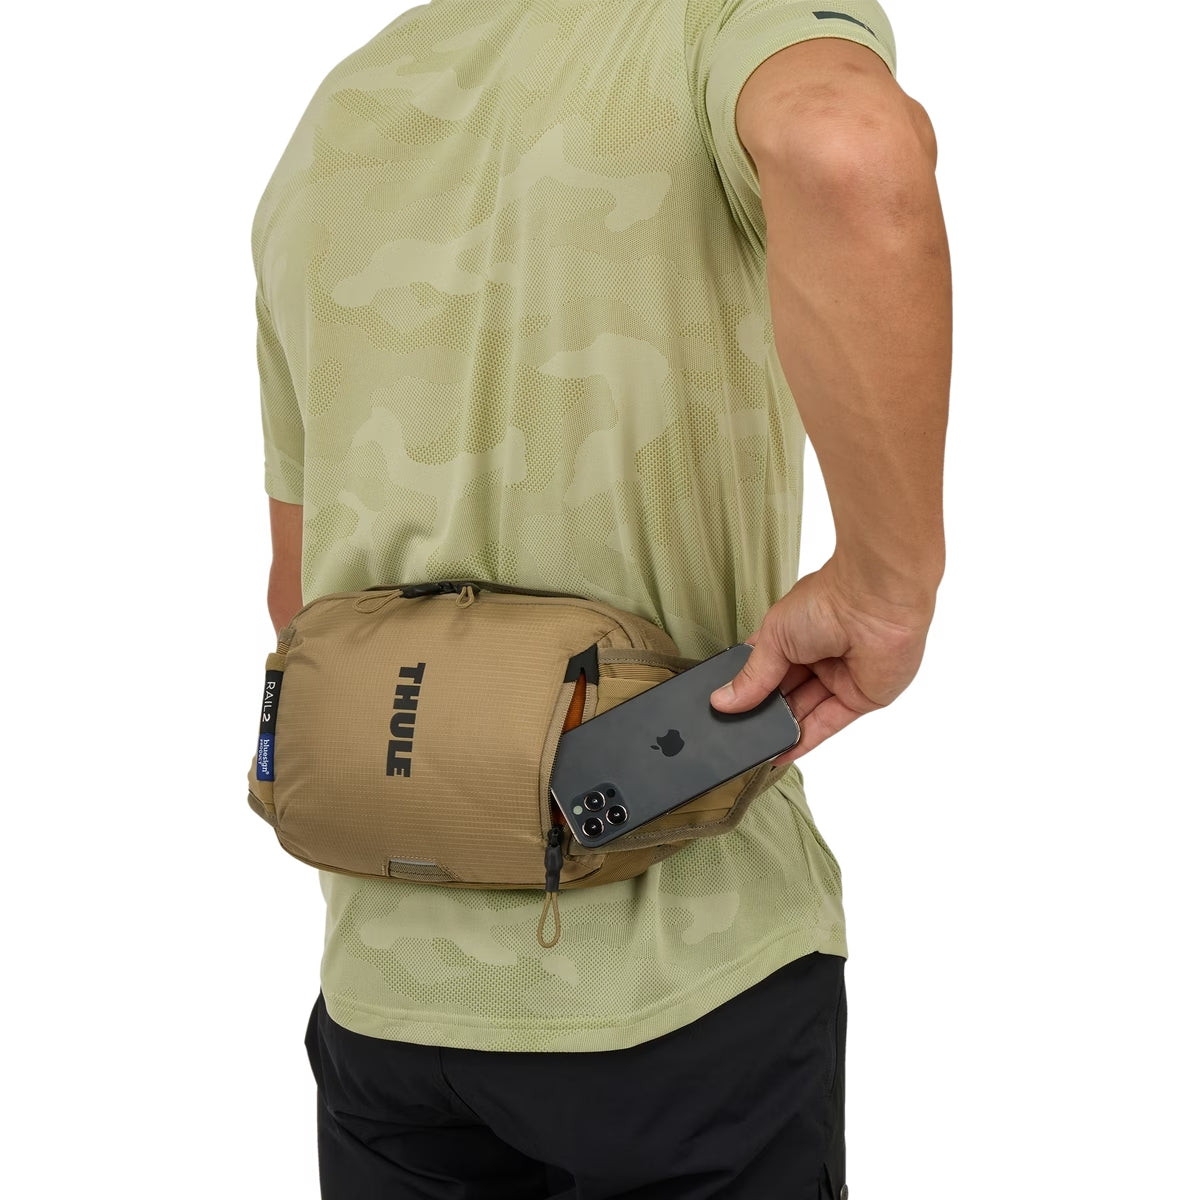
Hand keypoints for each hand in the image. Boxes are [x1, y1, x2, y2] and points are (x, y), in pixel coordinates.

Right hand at [709, 559, 936, 760]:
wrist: (875, 606)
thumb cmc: (827, 602)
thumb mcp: (774, 638)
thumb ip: (752, 676)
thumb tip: (724, 701)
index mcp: (793, 633)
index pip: (765, 666)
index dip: (747, 686)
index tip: (724, 706)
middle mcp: (816, 655)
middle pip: (783, 693)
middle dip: (762, 711)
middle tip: (736, 731)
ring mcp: (838, 678)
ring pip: (803, 711)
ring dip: (781, 728)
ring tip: (753, 746)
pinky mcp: (860, 699)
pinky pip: (827, 724)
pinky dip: (804, 741)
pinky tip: (780, 753)